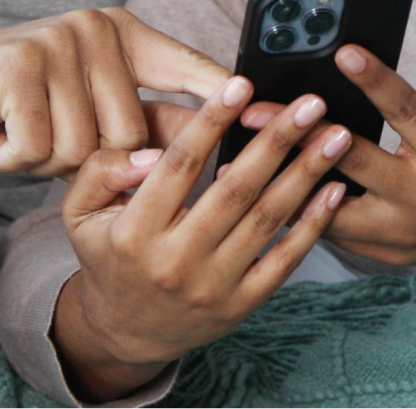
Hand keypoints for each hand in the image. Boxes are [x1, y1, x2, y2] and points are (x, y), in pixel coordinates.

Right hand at [0, 8, 233, 177]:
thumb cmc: (22, 101)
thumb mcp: (85, 106)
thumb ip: (136, 121)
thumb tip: (182, 152)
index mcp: (124, 35)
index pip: (191, 66)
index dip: (233, 98)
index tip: (279, 114)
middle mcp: (97, 28)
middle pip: (131, 133)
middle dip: (90, 159)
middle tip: (50, 138)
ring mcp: (57, 41)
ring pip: (85, 147)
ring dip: (49, 159)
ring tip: (25, 131)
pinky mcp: (16, 64)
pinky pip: (40, 149)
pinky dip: (15, 157)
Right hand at [62, 78, 352, 367]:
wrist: (126, 331)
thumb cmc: (111, 254)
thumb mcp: (81, 213)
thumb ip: (102, 170)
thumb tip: (149, 151)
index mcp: (136, 231)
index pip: (179, 165)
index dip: (212, 121)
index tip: (243, 84)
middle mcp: (177, 261)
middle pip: (236, 188)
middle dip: (278, 139)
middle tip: (311, 102)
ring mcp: (213, 286)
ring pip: (267, 219)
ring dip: (306, 173)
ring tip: (335, 134)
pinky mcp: (241, 304)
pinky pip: (284, 260)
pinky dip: (313, 223)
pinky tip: (334, 188)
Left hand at [242, 46, 415, 269]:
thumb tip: (369, 87)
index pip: (406, 111)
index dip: (374, 79)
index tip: (343, 51)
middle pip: (353, 162)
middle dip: (301, 133)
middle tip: (258, 109)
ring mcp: (403, 234)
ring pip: (330, 209)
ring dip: (289, 177)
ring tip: (247, 153)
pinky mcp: (387, 254)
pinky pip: (334, 231)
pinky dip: (305, 205)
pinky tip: (273, 183)